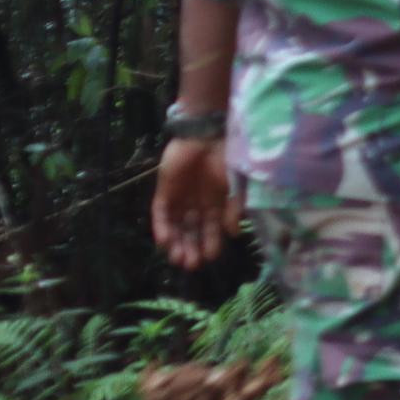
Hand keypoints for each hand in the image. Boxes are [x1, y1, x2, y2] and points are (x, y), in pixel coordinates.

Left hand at [152, 137, 237, 269]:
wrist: (205, 134)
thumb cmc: (226, 157)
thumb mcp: (237, 184)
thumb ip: (234, 208)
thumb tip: (233, 234)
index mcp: (216, 203)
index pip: (211, 230)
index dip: (210, 244)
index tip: (210, 258)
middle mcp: (197, 205)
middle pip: (191, 233)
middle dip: (191, 249)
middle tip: (190, 265)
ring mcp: (180, 199)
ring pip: (176, 227)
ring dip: (176, 243)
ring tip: (177, 258)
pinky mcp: (164, 192)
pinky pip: (161, 214)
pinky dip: (162, 228)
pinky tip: (165, 241)